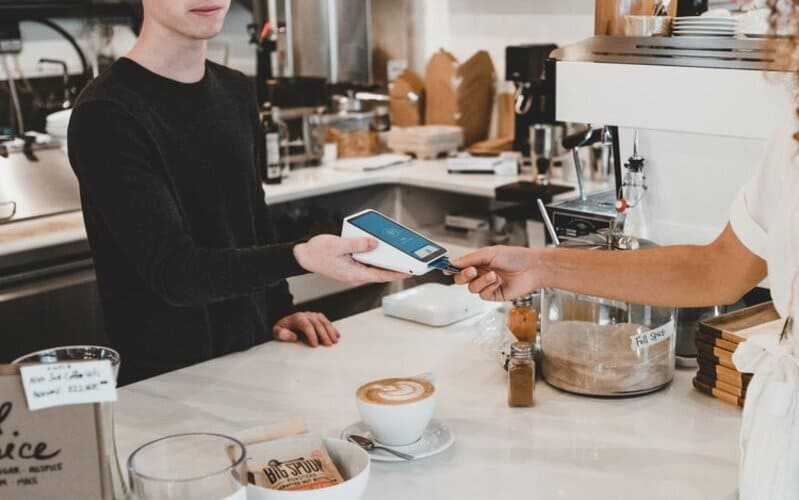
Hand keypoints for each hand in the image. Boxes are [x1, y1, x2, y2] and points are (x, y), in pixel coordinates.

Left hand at [273, 311, 340, 346]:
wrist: (286, 322)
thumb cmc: (283, 328)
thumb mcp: (276, 331)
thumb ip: (282, 334)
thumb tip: (292, 336)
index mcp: (297, 318)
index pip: (306, 325)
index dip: (312, 335)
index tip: (315, 344)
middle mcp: (306, 315)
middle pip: (317, 324)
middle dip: (324, 335)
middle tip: (328, 345)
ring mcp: (313, 315)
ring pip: (324, 322)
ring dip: (330, 331)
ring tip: (334, 341)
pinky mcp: (318, 317)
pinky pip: (326, 321)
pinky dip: (332, 328)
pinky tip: (337, 335)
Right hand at [293, 234, 407, 284]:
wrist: (303, 255)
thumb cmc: (317, 252)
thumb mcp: (338, 245)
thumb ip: (357, 244)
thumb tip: (374, 243)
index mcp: (354, 273)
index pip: (380, 275)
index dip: (396, 273)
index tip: (409, 272)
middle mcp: (356, 274)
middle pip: (380, 272)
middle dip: (394, 267)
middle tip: (409, 261)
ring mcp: (353, 270)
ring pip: (374, 267)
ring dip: (385, 261)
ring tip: (399, 254)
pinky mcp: (351, 265)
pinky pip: (367, 262)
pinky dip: (375, 256)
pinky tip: (380, 249)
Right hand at [451, 246, 538, 300]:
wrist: (532, 269)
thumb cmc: (516, 257)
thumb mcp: (490, 253)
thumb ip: (470, 258)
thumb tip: (453, 261)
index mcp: (479, 261)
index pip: (460, 265)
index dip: (451, 267)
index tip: (444, 268)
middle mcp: (481, 273)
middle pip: (461, 279)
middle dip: (464, 275)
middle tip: (472, 271)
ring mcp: (487, 284)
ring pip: (472, 288)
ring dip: (481, 281)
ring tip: (493, 275)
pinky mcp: (494, 294)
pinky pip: (483, 295)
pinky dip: (489, 288)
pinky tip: (498, 282)